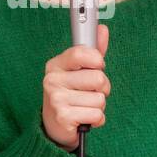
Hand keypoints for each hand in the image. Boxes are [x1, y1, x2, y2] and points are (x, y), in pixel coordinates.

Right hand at [41, 24, 110, 150]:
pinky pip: (97, 114)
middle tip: (91, 93)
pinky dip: (97, 119)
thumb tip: (102, 29)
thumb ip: (92, 52)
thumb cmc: (71, 95)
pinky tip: (85, 118)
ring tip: (85, 106)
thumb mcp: (79, 72)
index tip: (98, 65)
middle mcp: (53, 80)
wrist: (55, 127)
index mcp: (56, 65)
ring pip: (100, 98)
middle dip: (102, 88)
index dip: (97, 60)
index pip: (81, 53)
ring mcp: (56, 99)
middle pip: (98, 78)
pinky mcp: (63, 117)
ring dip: (99, 106)